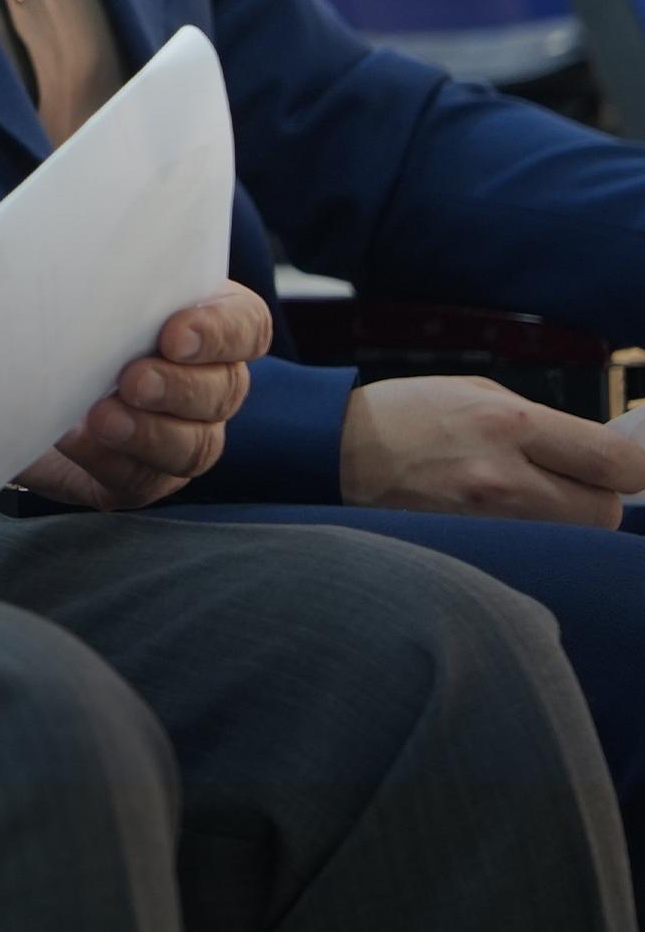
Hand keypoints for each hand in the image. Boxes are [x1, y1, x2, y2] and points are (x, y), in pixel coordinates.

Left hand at [15, 281, 265, 509]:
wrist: (12, 380)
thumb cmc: (54, 317)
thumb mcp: (76, 284)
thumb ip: (95, 271)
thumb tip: (71, 244)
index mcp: (205, 323)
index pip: (246, 326)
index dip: (221, 332)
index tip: (175, 334)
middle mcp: (207, 383)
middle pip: (224, 390)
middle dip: (179, 386)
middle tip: (132, 379)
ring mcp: (181, 435)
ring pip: (194, 445)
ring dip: (150, 433)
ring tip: (102, 418)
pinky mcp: (141, 477)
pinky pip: (142, 479)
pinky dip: (109, 461)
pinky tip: (76, 440)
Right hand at [339, 376, 644, 526]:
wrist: (331, 452)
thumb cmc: (403, 415)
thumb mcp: (474, 393)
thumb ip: (540, 420)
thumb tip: (594, 448)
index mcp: (510, 423)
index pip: (615, 461)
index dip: (634, 465)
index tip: (629, 464)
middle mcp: (505, 476)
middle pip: (605, 513)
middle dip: (598, 497)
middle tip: (571, 483)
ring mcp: (486, 520)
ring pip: (572, 538)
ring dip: (565, 521)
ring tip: (528, 499)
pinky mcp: (470, 547)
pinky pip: (532, 552)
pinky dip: (531, 538)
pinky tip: (502, 518)